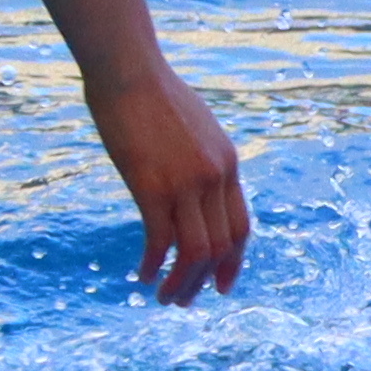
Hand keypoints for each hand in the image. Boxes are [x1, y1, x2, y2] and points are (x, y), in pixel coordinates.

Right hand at [81, 59, 251, 303]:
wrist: (128, 70)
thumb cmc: (152, 95)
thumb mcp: (193, 130)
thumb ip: (200, 160)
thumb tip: (192, 187)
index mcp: (228, 165)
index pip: (241, 227)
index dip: (233, 262)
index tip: (221, 285)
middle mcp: (216, 177)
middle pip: (222, 246)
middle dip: (204, 281)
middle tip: (186, 301)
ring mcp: (187, 182)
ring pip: (196, 251)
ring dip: (181, 282)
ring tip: (165, 298)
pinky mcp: (153, 185)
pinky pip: (161, 240)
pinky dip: (154, 264)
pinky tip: (142, 276)